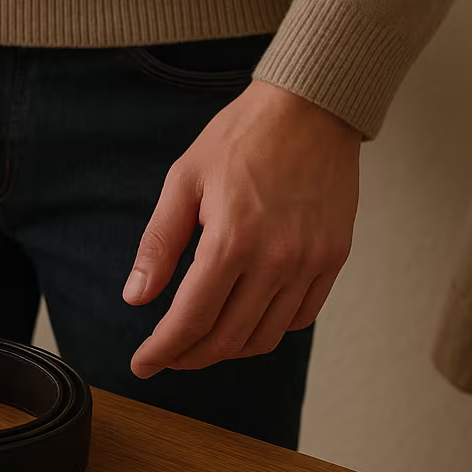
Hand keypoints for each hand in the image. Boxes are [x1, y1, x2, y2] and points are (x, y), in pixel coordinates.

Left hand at [124, 80, 359, 377]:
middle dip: (189, 356)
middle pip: (227, 338)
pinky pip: (301, 317)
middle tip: (166, 356)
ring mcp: (311, 262)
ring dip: (228, 349)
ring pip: (266, 336)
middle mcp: (276, 260)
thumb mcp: (182, 182)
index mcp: (231, 241)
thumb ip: (159, 244)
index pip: (191, 319)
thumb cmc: (241, 137)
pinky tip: (246, 319)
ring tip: (201, 342)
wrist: (311, 107)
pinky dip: (269, 329)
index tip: (142, 364)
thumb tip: (137, 297)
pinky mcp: (334, 258)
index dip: (162, 350)